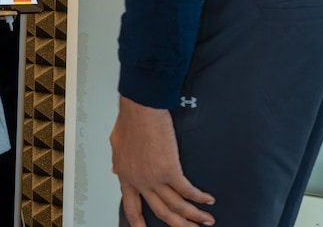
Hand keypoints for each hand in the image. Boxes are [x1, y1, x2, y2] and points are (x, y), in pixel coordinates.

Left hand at [110, 95, 214, 226]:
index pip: (130, 206)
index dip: (137, 222)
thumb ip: (118, 161)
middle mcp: (139, 181)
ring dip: (194, 216)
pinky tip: (207, 200)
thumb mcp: (116, 143)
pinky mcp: (169, 170)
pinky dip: (200, 198)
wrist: (140, 109)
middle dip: (178, 224)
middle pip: (160, 212)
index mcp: (125, 175)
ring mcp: (154, 178)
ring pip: (177, 207)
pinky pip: (188, 191)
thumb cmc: (129, 120)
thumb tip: (115, 170)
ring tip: (206, 220)